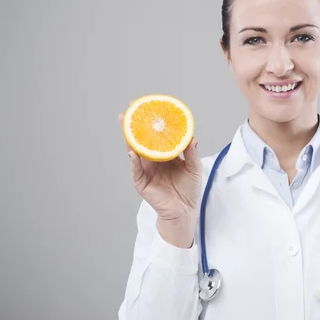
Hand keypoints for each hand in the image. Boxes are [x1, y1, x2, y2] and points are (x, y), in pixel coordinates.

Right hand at [118, 112, 201, 246]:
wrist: (184, 211)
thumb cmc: (188, 190)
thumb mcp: (193, 168)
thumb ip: (192, 153)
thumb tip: (193, 137)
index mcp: (165, 155)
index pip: (156, 136)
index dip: (152, 124)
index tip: (149, 108)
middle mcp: (153, 160)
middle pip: (142, 140)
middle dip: (135, 126)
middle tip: (130, 109)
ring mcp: (145, 170)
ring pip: (135, 151)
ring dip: (129, 138)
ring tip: (126, 124)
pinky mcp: (142, 182)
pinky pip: (136, 170)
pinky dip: (134, 161)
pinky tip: (133, 152)